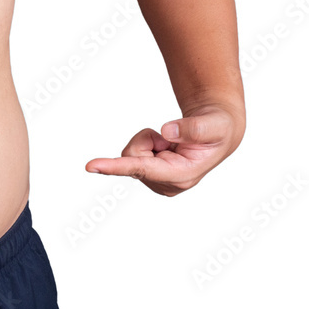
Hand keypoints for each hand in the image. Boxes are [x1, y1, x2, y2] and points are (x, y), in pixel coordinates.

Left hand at [85, 104, 243, 196]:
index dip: (116, 166)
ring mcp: (158, 183)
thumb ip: (192, 128)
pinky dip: (147, 145)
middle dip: (148, 139)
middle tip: (171, 137)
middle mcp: (167, 185)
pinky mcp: (151, 178)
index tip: (91, 166)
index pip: (142, 169)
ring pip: (131, 154)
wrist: (217, 133)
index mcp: (183, 175)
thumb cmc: (216, 128)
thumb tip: (166, 132)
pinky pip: (132, 155)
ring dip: (149, 141)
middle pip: (132, 155)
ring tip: (172, 143)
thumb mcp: (213, 123)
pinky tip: (166, 148)